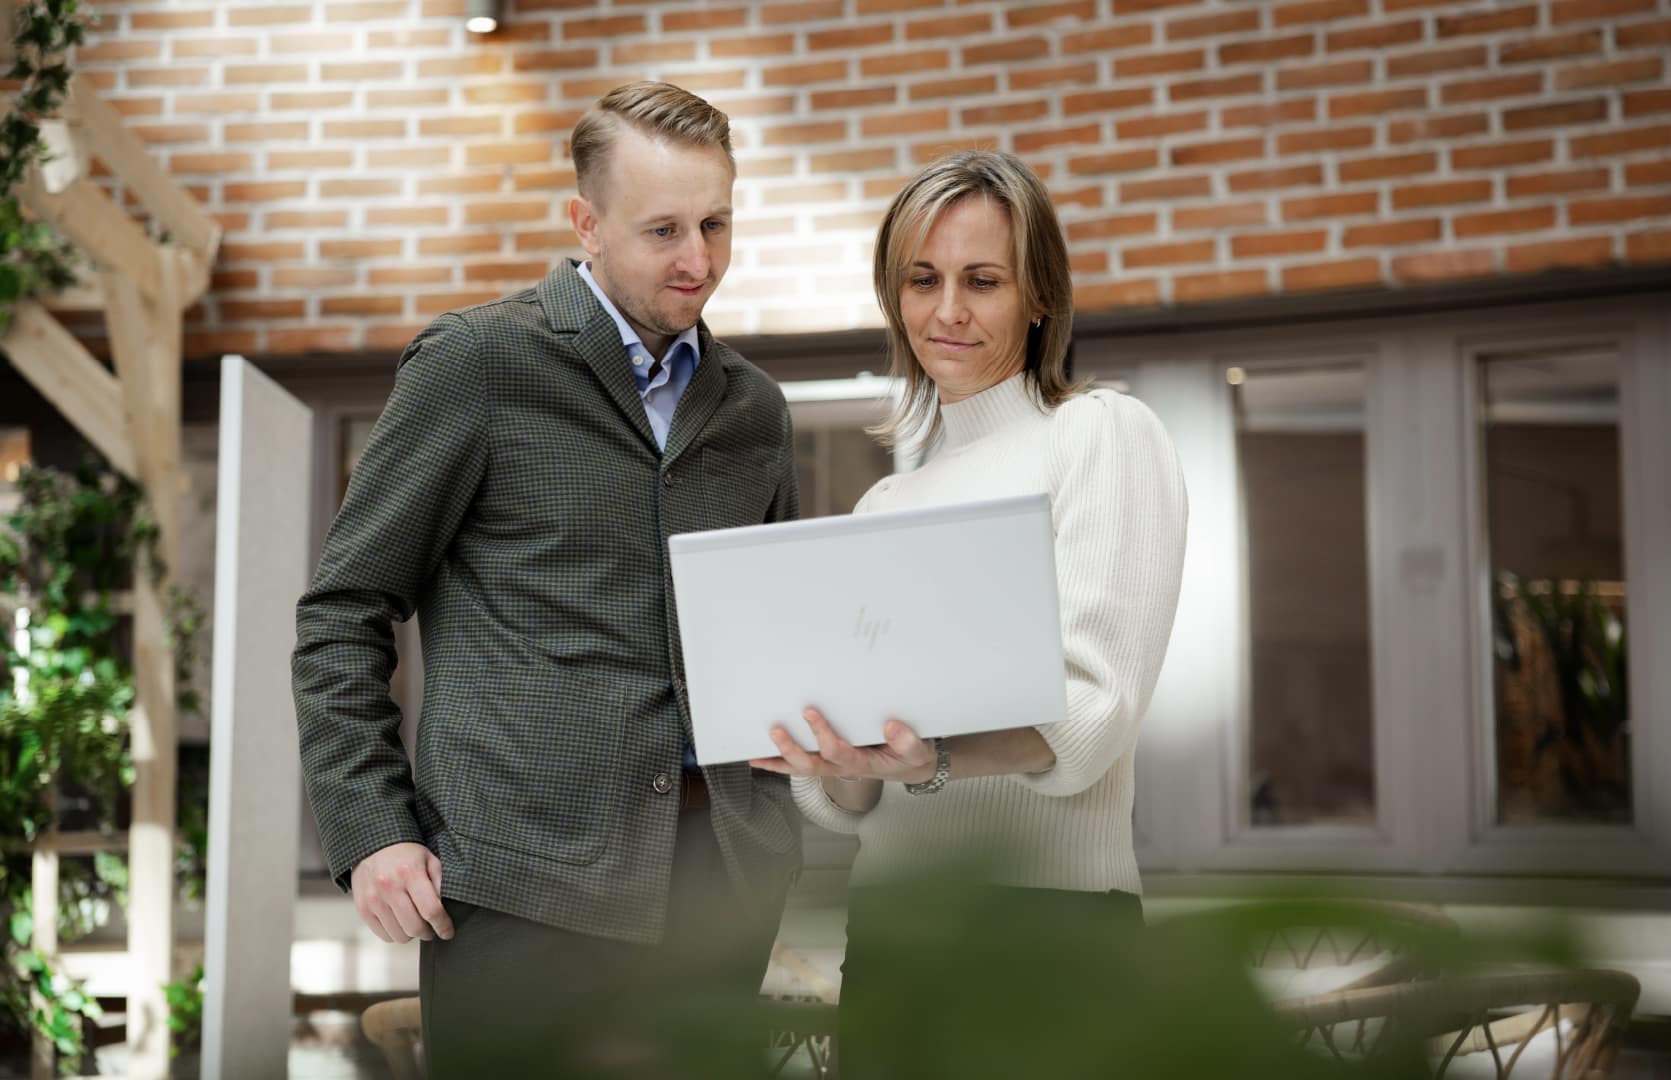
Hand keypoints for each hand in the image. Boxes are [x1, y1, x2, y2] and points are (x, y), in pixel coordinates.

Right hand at [351, 842, 454, 943]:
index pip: (431, 910)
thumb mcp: (429, 859)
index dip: (443, 925)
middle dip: (428, 933)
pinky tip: (399, 922)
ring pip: (399, 935)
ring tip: (414, 923)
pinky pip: (383, 935)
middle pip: (414, 927)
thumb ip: (440, 882)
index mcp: (410, 873)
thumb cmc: (405, 853)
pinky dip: (395, 933)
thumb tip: (446, 908)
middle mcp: (390, 888)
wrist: (372, 846)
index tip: (447, 932)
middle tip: (431, 928)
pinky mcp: (362, 909)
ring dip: (411, 934)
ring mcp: (373, 900)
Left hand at [750, 707, 937, 783]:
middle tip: (776, 729)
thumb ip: (908, 742)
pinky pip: (799, 765)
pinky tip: (760, 757)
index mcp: (863, 763)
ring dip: (778, 760)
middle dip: (791, 749)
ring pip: (801, 767)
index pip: (839, 753)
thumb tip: (891, 726)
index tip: (810, 713)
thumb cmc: (909, 756)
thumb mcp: (917, 750)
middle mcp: (842, 767)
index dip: (823, 736)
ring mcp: (832, 765)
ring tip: (755, 752)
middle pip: (812, 765)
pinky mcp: (826, 761)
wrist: (909, 766)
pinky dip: (778, 763)